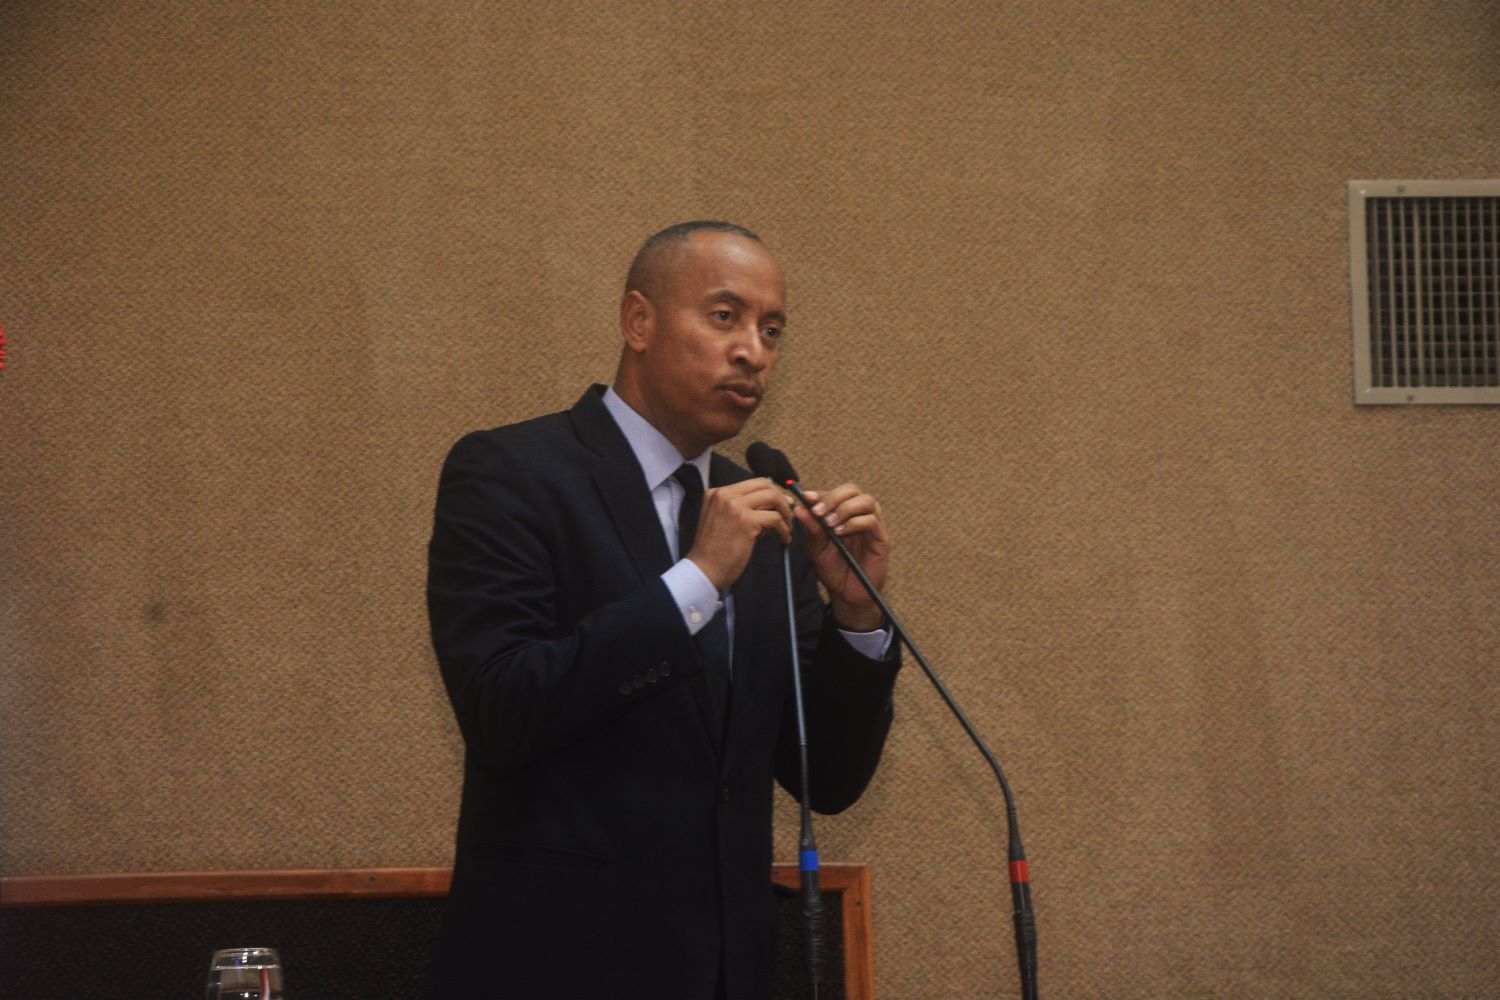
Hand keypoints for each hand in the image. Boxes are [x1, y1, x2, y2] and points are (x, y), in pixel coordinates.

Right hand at [686, 478, 793, 591]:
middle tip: (788, 514)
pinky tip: (783, 538)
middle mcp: (725, 495)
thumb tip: (773, 505)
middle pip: (765, 485)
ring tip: (787, 527)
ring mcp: (735, 506)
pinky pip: (775, 518)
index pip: (753, 483)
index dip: (771, 492)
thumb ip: (743, 510)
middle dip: (781, 499)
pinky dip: (784, 529)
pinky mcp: (746, 521)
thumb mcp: (723, 520)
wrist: (704, 570)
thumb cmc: (714, 552)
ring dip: (785, 512)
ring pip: (773, 497)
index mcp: (717, 493)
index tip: (781, 504)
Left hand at [794, 482, 889, 631]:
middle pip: (853, 490)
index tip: (806, 497)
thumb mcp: (816, 549)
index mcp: (842, 514)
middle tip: (819, 511)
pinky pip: (872, 521)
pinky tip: (841, 533)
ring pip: (867, 500)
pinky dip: (855, 523)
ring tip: (830, 524)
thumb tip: (799, 508)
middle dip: (834, 497)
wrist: (846, 594)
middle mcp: (859, 516)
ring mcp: (872, 527)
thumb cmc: (833, 570)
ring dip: (845, 508)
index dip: (821, 493)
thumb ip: (811, 529)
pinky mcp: (881, 539)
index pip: (835, 493)